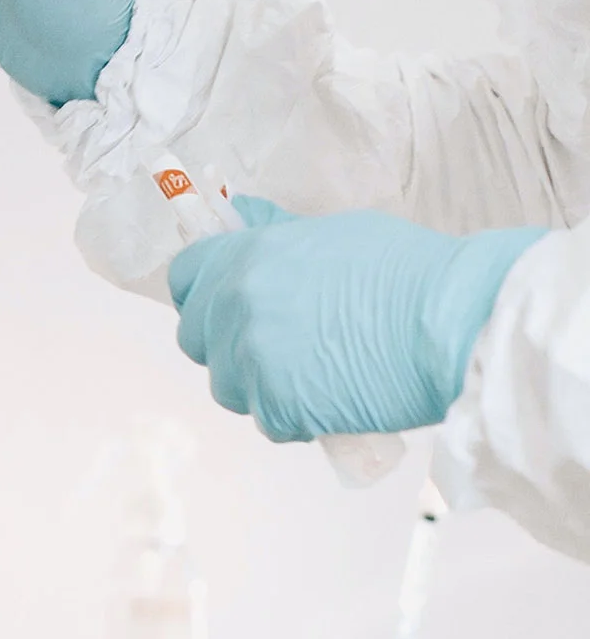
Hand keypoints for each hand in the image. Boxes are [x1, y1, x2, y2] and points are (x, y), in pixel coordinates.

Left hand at [168, 197, 546, 439]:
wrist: (452, 323)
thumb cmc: (406, 271)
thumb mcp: (330, 232)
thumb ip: (274, 235)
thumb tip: (242, 219)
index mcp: (244, 259)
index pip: (184, 278)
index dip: (201, 291)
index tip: (223, 302)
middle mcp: (235, 308)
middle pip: (197, 338)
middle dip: (226, 343)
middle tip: (275, 343)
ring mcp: (252, 361)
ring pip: (227, 385)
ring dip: (257, 384)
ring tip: (310, 374)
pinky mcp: (276, 408)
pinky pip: (266, 420)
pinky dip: (292, 417)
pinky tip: (329, 398)